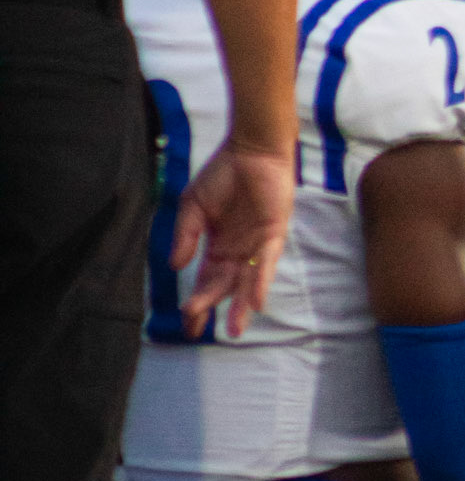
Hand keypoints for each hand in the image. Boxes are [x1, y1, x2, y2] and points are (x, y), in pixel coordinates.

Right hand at [171, 139, 295, 339]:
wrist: (251, 149)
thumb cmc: (223, 174)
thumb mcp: (193, 205)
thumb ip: (185, 235)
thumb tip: (175, 267)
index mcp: (217, 245)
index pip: (206, 280)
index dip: (197, 301)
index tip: (187, 325)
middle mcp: (237, 250)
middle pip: (223, 286)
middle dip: (210, 307)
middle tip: (195, 328)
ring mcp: (256, 244)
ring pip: (247, 282)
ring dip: (239, 306)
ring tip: (233, 331)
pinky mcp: (273, 234)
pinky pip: (266, 262)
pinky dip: (260, 281)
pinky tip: (254, 302)